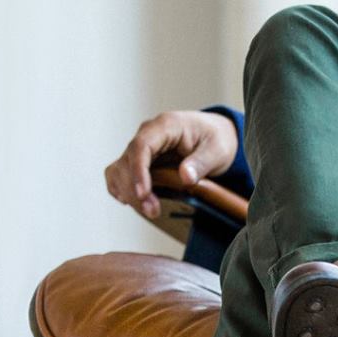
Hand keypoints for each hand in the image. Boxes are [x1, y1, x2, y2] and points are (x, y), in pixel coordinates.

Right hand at [103, 110, 238, 218]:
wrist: (216, 135)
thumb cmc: (216, 138)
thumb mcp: (218, 150)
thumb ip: (202, 162)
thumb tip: (185, 177)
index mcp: (166, 125)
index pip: (141, 146)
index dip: (138, 171)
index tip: (143, 193)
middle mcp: (148, 134)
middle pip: (127, 161)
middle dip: (135, 189)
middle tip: (152, 211)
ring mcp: (142, 148)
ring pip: (119, 169)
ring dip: (129, 192)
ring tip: (150, 211)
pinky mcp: (140, 161)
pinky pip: (120, 175)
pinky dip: (124, 189)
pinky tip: (137, 203)